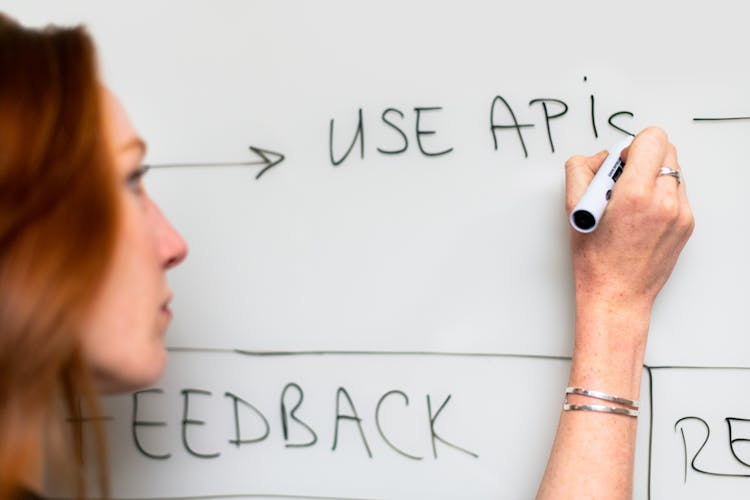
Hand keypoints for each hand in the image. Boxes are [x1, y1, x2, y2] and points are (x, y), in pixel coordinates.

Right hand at [566, 127, 693, 324]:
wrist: (616, 296)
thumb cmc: (595, 260)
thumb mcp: (574, 209)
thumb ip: (581, 170)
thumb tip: (598, 157)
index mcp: (636, 194)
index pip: (652, 138)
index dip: (631, 146)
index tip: (618, 163)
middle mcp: (665, 201)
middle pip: (666, 149)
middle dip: (642, 158)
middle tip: (621, 181)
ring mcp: (681, 213)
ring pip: (673, 170)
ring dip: (652, 176)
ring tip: (629, 201)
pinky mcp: (687, 224)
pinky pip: (677, 192)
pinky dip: (659, 195)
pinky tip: (640, 215)